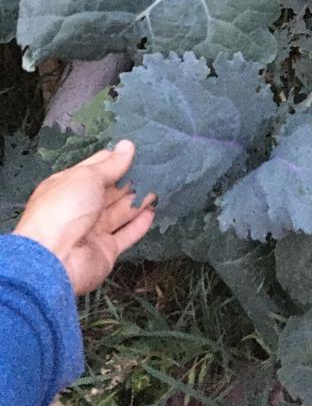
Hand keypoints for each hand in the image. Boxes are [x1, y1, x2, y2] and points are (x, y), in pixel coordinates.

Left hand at [13, 140, 155, 294]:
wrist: (56, 260)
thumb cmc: (65, 209)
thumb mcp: (87, 177)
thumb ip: (111, 164)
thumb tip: (128, 145)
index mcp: (68, 186)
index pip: (96, 168)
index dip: (116, 159)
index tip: (140, 149)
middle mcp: (80, 207)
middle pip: (110, 190)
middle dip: (131, 178)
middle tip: (157, 166)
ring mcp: (93, 230)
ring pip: (121, 211)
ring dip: (139, 199)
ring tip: (162, 184)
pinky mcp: (106, 250)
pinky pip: (126, 234)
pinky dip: (140, 224)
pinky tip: (154, 211)